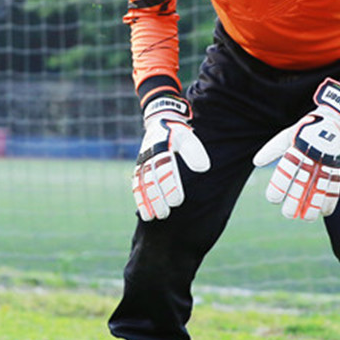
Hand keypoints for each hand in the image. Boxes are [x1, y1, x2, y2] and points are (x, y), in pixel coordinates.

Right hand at [132, 95, 210, 220]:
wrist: (160, 122)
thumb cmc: (177, 133)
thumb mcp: (188, 137)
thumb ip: (194, 152)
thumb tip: (204, 168)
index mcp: (160, 146)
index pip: (164, 169)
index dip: (169, 185)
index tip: (177, 201)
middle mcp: (148, 155)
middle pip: (150, 179)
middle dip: (156, 197)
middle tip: (165, 213)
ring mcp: (141, 162)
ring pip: (141, 184)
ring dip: (146, 201)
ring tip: (152, 218)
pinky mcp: (138, 168)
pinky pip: (136, 184)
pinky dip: (139, 199)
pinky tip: (144, 213)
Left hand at [253, 79, 339, 220]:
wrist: (333, 118)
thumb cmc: (304, 130)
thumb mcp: (286, 136)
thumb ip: (272, 150)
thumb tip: (256, 162)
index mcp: (297, 148)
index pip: (287, 169)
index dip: (279, 185)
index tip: (273, 199)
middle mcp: (312, 156)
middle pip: (303, 181)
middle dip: (296, 200)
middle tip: (288, 215)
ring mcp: (327, 161)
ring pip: (320, 186)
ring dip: (314, 204)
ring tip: (307, 218)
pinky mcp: (337, 166)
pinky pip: (335, 185)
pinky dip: (331, 199)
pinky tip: (325, 212)